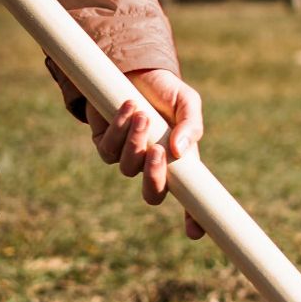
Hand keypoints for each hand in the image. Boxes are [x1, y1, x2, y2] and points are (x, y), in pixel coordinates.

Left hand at [54, 60, 206, 239]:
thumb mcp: (187, 102)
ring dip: (135, 141)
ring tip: (142, 115)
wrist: (133, 69)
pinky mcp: (105, 145)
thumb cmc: (164, 90)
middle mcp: (153, 165)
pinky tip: (128, 107)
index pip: (189, 199)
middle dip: (153, 177)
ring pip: (128, 167)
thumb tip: (179, 150)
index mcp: (179, 162)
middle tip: (157, 151)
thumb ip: (191, 125)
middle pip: (152, 194)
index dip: (193, 219)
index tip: (195, 232)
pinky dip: (119, 129)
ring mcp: (128, 158)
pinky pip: (109, 149)